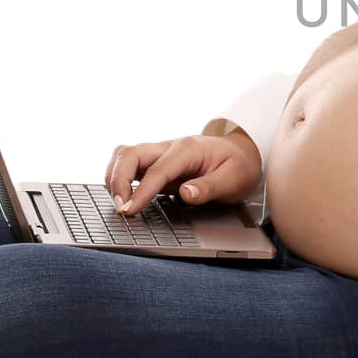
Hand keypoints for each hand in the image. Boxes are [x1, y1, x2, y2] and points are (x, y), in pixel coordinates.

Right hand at [106, 135, 261, 215]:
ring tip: (119, 204)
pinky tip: (122, 195)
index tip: (129, 210)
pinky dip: (118, 177)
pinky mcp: (156, 162)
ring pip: (124, 155)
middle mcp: (170, 147)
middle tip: (121, 209)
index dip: (141, 191)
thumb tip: (186, 194)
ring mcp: (160, 153)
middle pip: (130, 154)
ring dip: (114, 177)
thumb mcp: (234, 179)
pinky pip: (129, 163)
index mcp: (188, 150)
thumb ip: (209, 187)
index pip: (157, 170)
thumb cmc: (238, 166)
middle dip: (118, 180)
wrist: (243, 152)